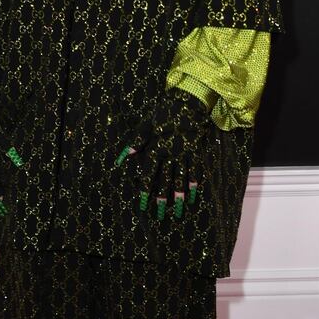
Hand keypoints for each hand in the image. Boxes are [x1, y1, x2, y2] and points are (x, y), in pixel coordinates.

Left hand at [113, 89, 211, 221]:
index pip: (148, 174)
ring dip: (178, 197)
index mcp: (156, 149)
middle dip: (161, 199)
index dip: (144, 190)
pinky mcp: (196, 152)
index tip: (142, 204)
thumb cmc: (163, 114)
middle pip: (165, 181)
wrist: (189, 103)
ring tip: (177, 212)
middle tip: (160, 215)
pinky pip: (195, 171)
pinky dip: (193, 185)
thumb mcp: (146, 125)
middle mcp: (170, 155)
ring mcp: (184, 154)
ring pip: (181, 180)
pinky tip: (192, 197)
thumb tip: (122, 158)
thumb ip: (135, 143)